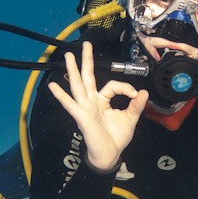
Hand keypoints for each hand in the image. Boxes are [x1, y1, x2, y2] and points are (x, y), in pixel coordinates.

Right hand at [48, 41, 148, 170]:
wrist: (110, 154)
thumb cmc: (116, 137)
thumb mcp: (130, 118)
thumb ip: (136, 105)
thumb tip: (144, 93)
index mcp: (102, 100)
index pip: (113, 85)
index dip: (126, 87)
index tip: (136, 95)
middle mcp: (92, 101)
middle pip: (88, 77)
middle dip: (87, 60)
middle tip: (86, 44)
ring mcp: (85, 108)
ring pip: (78, 86)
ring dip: (73, 71)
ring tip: (69, 56)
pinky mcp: (82, 117)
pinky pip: (71, 105)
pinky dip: (62, 96)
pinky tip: (53, 86)